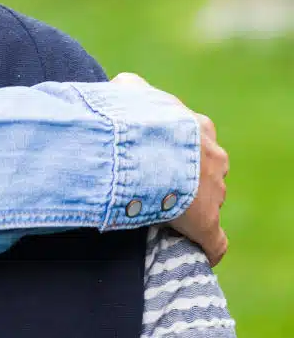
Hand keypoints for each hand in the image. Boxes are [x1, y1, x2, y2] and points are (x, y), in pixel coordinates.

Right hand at [113, 72, 228, 264]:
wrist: (143, 148)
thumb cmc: (133, 118)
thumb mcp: (128, 91)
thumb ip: (130, 89)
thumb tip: (122, 86)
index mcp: (197, 128)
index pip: (194, 140)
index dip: (176, 151)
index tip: (156, 157)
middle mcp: (213, 156)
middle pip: (207, 171)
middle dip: (188, 178)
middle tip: (156, 185)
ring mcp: (214, 190)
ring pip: (210, 201)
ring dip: (191, 207)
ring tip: (163, 215)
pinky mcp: (208, 222)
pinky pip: (214, 240)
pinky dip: (207, 247)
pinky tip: (198, 252)